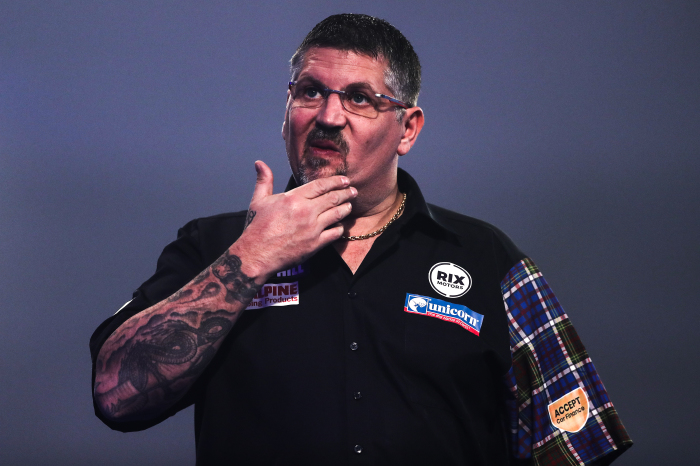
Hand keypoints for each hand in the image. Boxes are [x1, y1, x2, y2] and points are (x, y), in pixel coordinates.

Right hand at [231, 160, 356, 278]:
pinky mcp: (315, 244)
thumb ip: (264, 180)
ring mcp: (313, 228)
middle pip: (333, 198)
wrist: (256, 255)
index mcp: (294, 198)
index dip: (336, 181)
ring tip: (350, 205)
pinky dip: (340, 228)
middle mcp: (306, 211)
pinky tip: (341, 225)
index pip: (321, 185)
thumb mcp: (258, 200)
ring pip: (337, 214)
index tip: (345, 180)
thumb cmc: (256, 228)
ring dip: (346, 208)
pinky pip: (335, 233)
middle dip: (346, 193)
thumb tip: (259, 163)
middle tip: (353, 191)